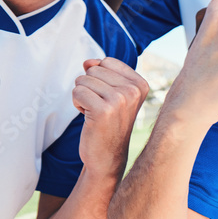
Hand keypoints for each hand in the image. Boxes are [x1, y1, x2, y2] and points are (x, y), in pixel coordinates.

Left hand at [74, 58, 148, 176]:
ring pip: (83, 80)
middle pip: (93, 70)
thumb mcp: (112, 94)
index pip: (106, 62)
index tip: (109, 98)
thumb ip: (102, 72)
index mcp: (140, 84)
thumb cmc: (109, 124)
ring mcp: (120, 100)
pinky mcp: (104, 110)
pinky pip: (77, 92)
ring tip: (95, 113)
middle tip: (101, 108)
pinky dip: (77, 104)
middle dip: (89, 87)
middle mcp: (133, 90)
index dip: (100, 79)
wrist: (108, 157)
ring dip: (82, 97)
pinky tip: (89, 118)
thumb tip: (88, 62)